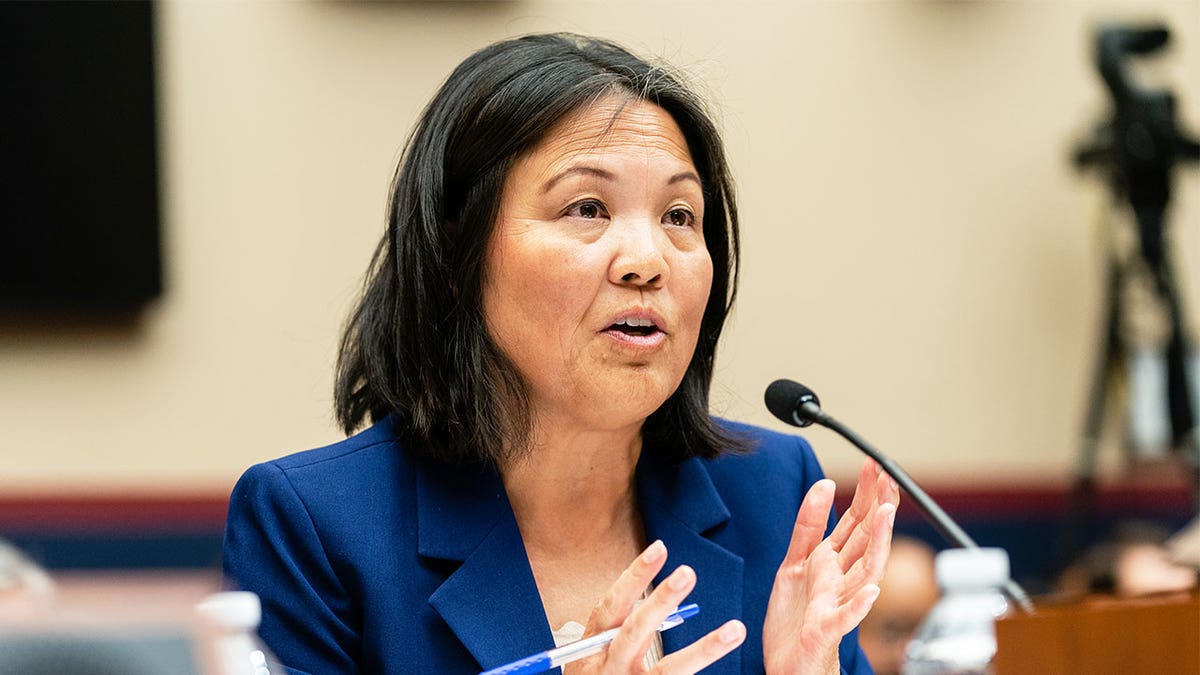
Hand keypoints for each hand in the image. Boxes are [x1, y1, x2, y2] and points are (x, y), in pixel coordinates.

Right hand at [564, 540, 745, 673]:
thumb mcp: (599, 651)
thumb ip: (624, 627)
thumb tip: (670, 596)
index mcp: (595, 643)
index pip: (614, 604)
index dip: (635, 576)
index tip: (659, 548)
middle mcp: (608, 665)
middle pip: (636, 630)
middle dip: (661, 601)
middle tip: (687, 573)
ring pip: (668, 670)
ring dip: (705, 650)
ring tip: (735, 630)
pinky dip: (697, 666)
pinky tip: (722, 652)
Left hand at [762, 459, 898, 674]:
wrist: (787, 664)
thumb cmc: (795, 618)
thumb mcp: (795, 563)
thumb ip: (808, 526)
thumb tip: (824, 484)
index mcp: (832, 563)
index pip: (855, 522)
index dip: (865, 493)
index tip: (875, 464)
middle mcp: (841, 580)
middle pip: (866, 540)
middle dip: (878, 507)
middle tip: (889, 477)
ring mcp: (836, 604)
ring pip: (864, 572)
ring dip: (877, 545)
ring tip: (886, 516)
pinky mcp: (825, 629)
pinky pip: (845, 617)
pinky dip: (859, 605)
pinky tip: (871, 592)